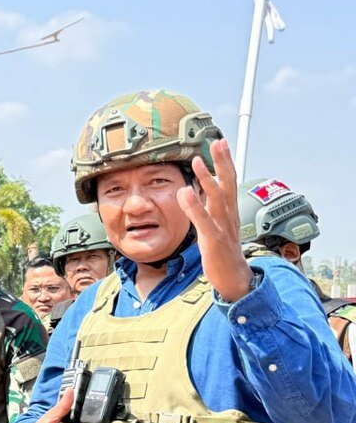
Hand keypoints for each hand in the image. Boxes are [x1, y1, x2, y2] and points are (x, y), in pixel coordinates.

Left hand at [176, 138, 252, 302]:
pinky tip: (186, 193)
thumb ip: (207, 208)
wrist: (235, 279)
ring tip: (197, 162)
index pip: (229, 182)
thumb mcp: (216, 226)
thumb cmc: (224, 253)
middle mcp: (228, 216)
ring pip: (217, 199)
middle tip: (217, 143)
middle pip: (227, 184)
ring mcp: (222, 228)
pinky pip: (204, 221)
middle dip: (222, 163)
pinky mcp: (214, 241)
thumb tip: (196, 191)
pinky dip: (195, 207)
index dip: (225, 162)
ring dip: (207, 180)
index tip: (221, 143)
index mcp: (229, 212)